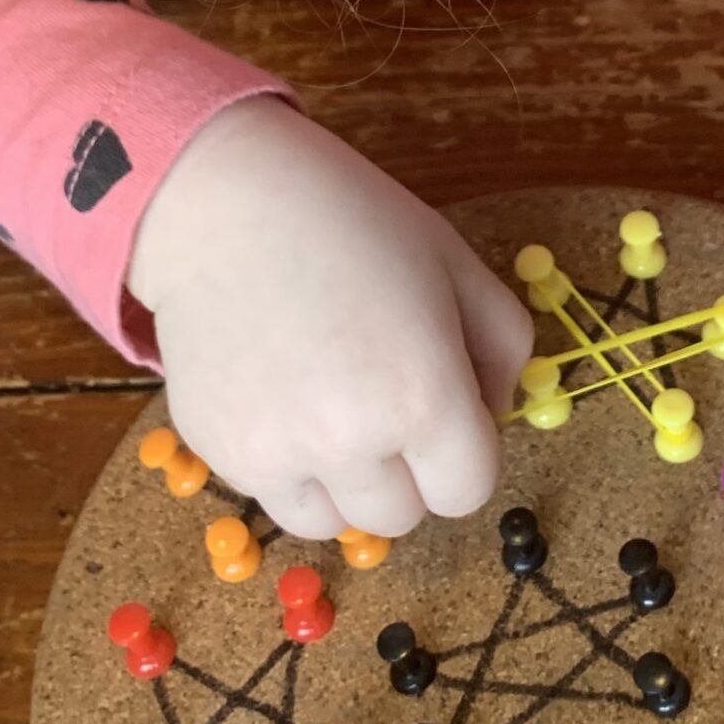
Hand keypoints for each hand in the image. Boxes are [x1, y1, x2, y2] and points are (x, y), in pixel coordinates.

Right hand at [127, 99, 532, 536]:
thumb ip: (504, 346)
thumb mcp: (457, 265)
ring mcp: (277, 456)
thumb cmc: (353, 222)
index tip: (444, 411)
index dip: (464, 453)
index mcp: (424, 399)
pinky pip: (272, 495)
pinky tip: (280, 395)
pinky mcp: (219, 452)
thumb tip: (493, 409)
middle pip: (402, 516)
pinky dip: (286, 465)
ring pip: (335, 521)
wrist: (226, 202)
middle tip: (382, 398)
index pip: (467, 492)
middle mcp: (352, 444)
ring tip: (328, 406)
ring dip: (344, 482)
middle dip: (406, 471)